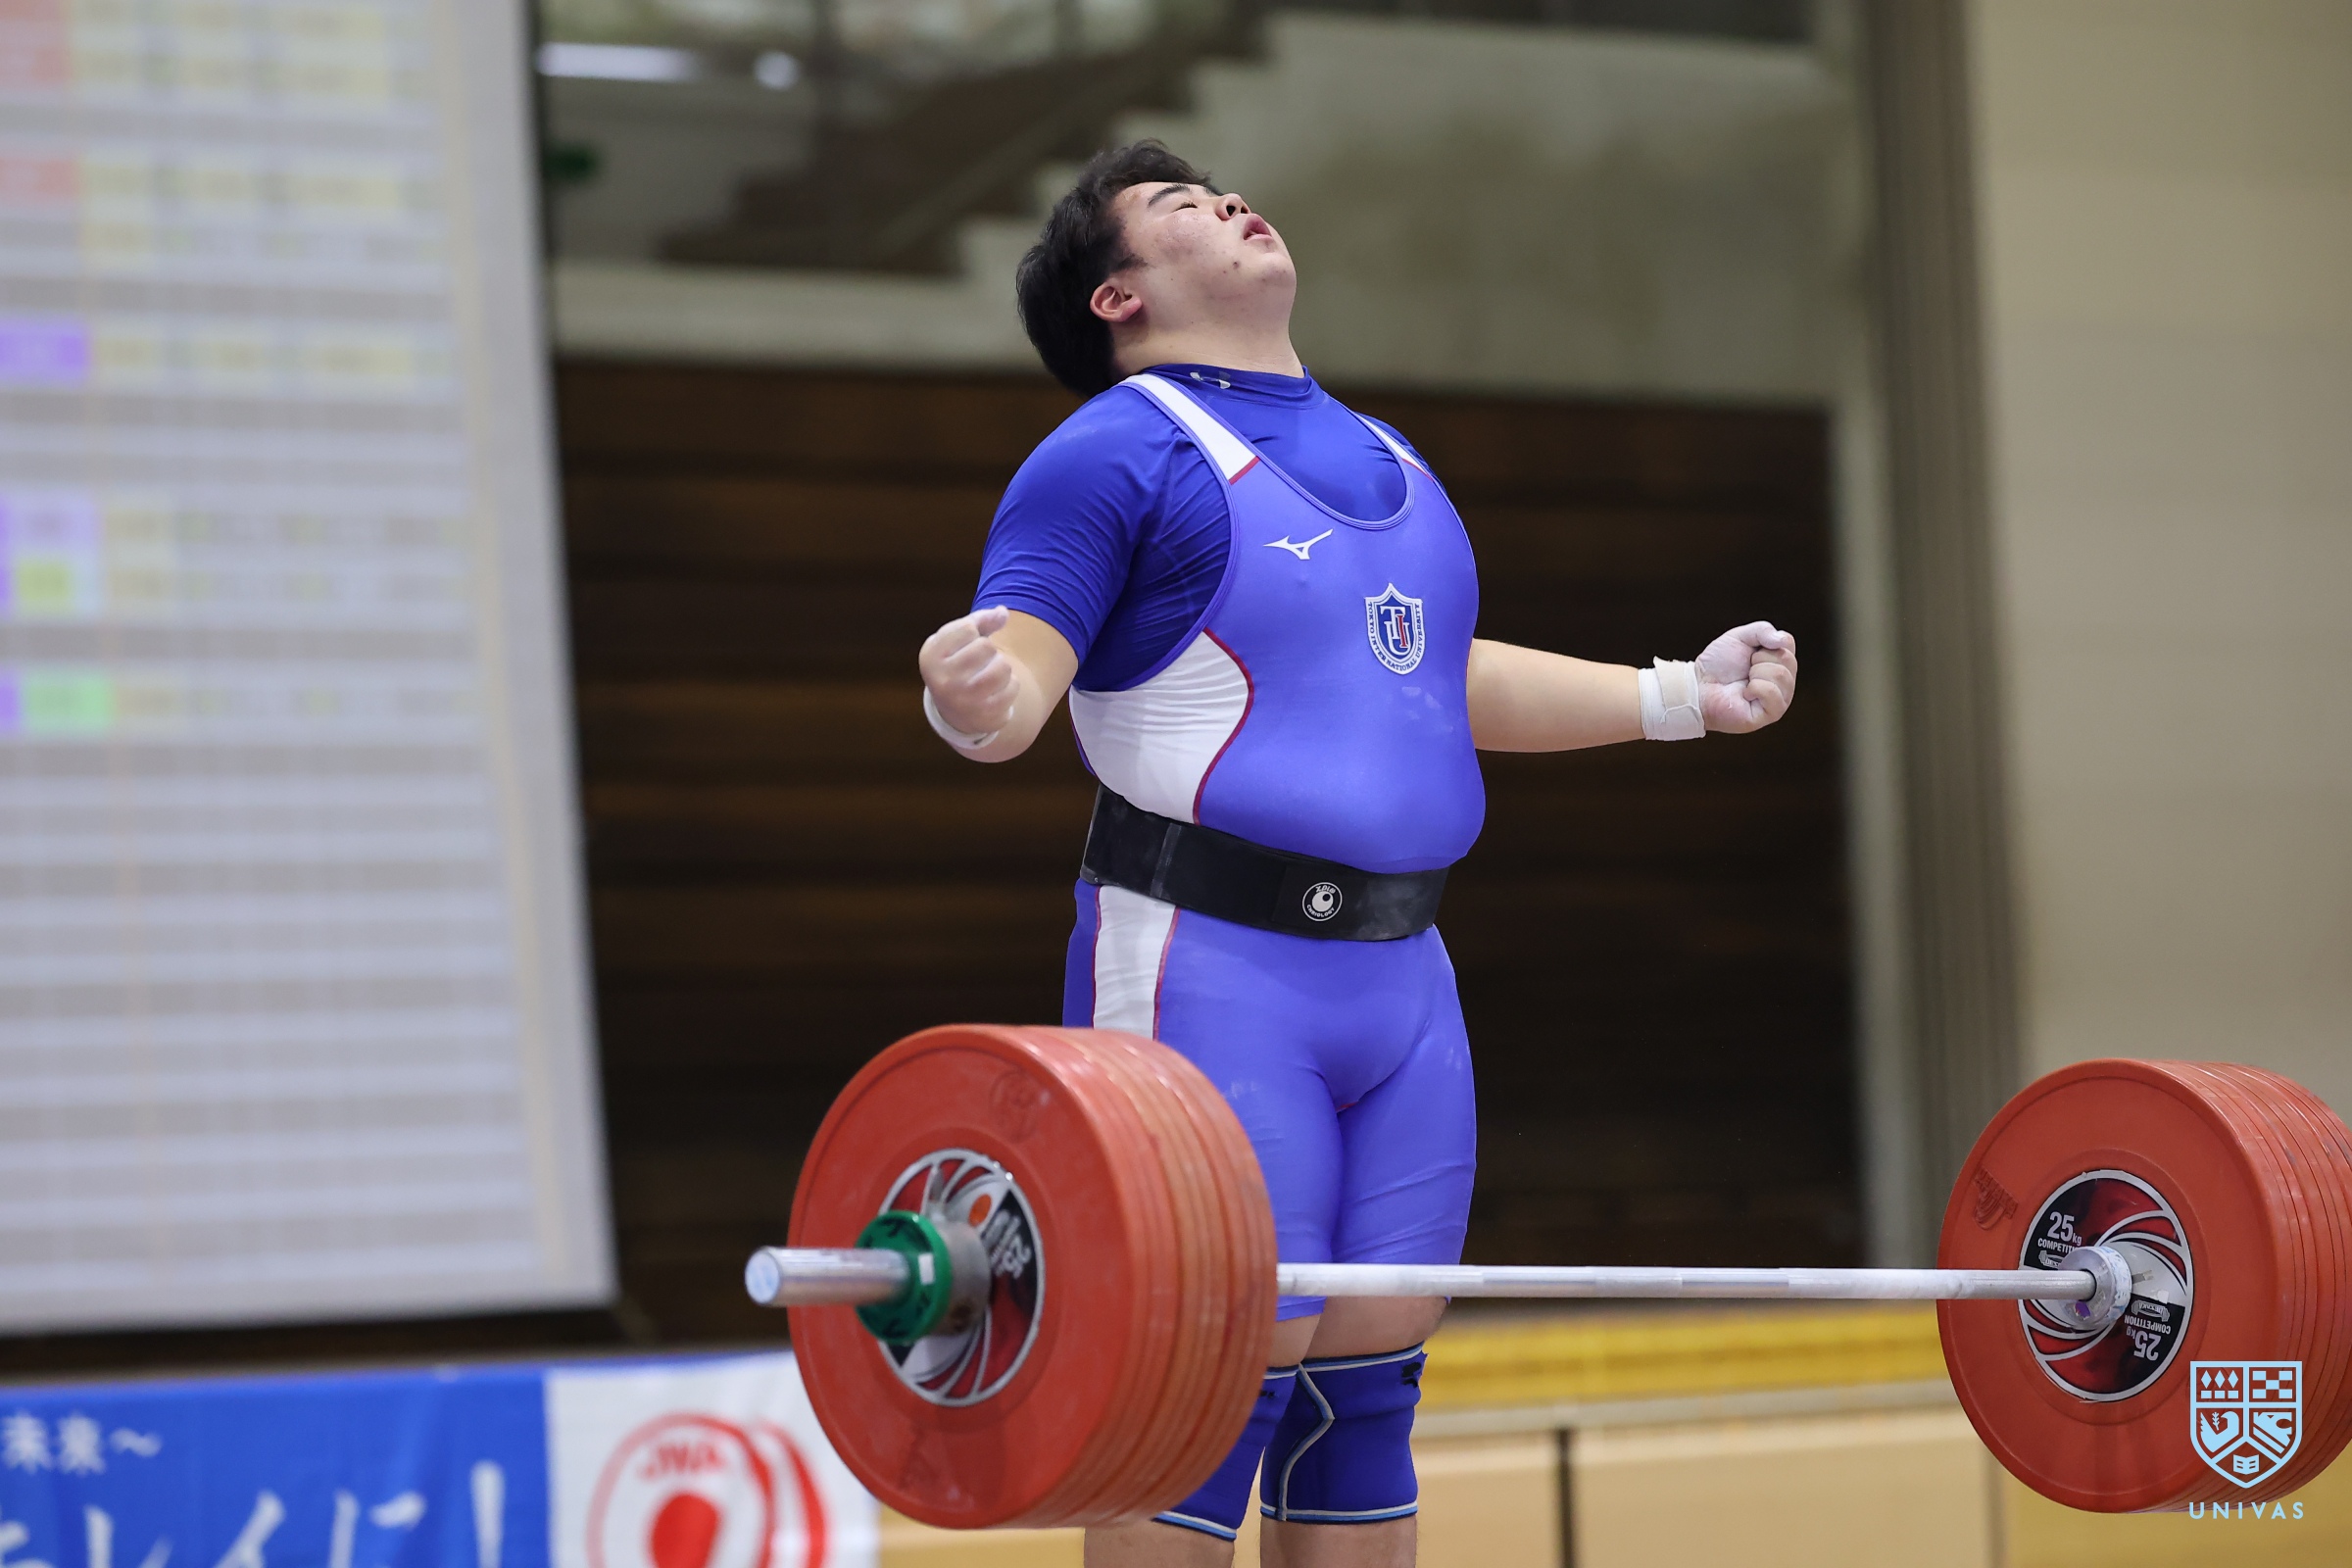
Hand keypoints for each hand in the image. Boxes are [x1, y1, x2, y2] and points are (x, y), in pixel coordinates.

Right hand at [920, 606, 1017, 737]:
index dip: (975, 632)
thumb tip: (1002, 613)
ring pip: (1003, 667)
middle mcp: (942, 681)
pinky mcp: (984, 715)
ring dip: (1003, 668)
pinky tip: (997, 691)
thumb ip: (979, 621)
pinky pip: (1013, 687)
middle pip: (987, 647)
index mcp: (931, 657)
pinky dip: (1011, 685)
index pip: (968, 628)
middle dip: (990, 652)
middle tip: (980, 663)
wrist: (956, 710)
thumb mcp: (958, 639)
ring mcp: (963, 701)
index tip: (967, 643)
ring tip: (991, 674)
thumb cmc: (958, 663)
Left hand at [1695, 622, 1796, 732]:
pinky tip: (1745, 694)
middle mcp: (1785, 680)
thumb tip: (1782, 640)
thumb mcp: (1739, 637)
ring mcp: (1780, 698)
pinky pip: (1773, 693)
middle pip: (1787, 659)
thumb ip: (1763, 630)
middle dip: (1758, 659)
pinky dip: (1755, 688)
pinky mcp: (1771, 713)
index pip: (1787, 642)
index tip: (1749, 652)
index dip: (1763, 642)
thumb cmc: (1719, 664)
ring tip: (1744, 681)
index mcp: (1780, 661)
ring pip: (1782, 675)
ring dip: (1756, 673)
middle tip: (1745, 669)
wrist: (1699, 686)